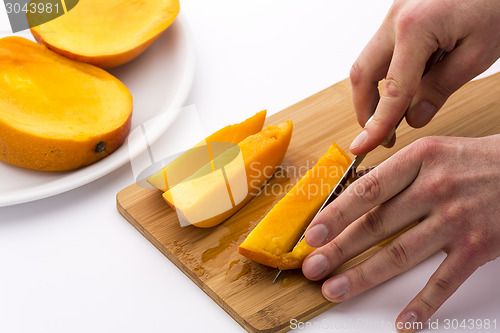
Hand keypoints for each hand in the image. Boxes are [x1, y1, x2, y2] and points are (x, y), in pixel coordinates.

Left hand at [302, 135, 499, 331]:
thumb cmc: (474, 160)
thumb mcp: (431, 151)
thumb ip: (394, 173)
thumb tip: (351, 195)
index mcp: (419, 160)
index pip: (367, 191)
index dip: (335, 214)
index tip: (312, 234)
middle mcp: (435, 190)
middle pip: (376, 226)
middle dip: (338, 250)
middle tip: (312, 267)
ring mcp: (456, 221)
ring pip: (400, 255)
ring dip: (363, 277)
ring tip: (335, 290)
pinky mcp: (477, 247)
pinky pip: (444, 281)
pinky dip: (423, 304)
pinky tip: (404, 321)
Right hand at [349, 0, 499, 154]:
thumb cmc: (497, 3)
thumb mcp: (478, 53)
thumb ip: (440, 88)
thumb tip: (413, 118)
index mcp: (415, 27)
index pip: (390, 90)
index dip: (376, 124)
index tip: (363, 147)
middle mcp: (395, 18)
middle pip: (362, 74)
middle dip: (366, 109)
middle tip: (381, 133)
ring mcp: (394, 13)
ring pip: (369, 63)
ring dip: (378, 92)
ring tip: (402, 110)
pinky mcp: (400, 14)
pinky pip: (384, 51)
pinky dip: (391, 74)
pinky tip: (413, 82)